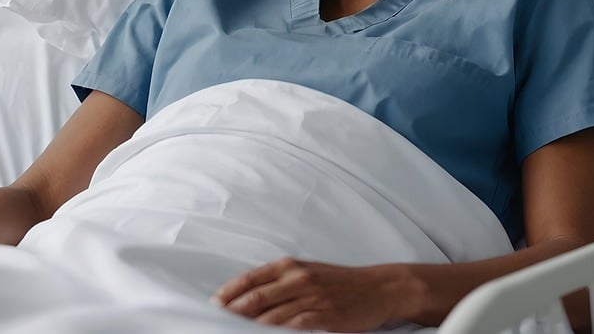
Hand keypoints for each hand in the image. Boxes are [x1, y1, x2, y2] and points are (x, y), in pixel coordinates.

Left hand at [212, 257, 399, 330]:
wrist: (379, 287)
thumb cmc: (341, 281)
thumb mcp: (309, 272)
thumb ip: (281, 281)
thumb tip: (251, 296)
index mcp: (291, 266)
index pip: (251, 278)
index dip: (229, 292)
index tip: (213, 304)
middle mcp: (298, 278)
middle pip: (256, 297)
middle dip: (233, 311)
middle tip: (215, 321)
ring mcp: (312, 297)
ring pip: (272, 314)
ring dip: (251, 325)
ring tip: (233, 332)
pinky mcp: (325, 315)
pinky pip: (295, 326)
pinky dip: (278, 333)